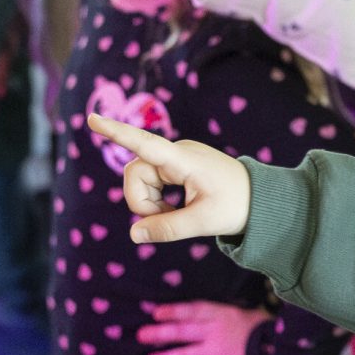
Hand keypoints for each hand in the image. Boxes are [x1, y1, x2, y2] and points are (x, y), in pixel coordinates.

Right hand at [86, 113, 253, 242]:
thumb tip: (135, 234)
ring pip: (140, 180)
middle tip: (168, 220)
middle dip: (142, 202)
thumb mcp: (204, 222)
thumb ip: (168, 229)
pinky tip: (176, 209)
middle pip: (134, 175)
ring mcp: (175, 159)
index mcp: (184, 160)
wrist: (261, 198)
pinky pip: (151, 183)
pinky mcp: (175, 167)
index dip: (117, 133)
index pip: (145, 144)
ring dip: (150, 204)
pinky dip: (157, 201)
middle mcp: (176, 153)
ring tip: (177, 215)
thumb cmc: (237, 206)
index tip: (92, 119)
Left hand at [136, 298, 270, 354]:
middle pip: (182, 332)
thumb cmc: (267, 329)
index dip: (173, 311)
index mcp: (223, 314)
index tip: (156, 312)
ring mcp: (216, 353)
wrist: (280, 351)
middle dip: (160, 333)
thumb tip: (217, 319)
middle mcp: (215, 332)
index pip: (192, 310)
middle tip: (141, 335)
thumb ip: (231, 318)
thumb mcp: (249, 315)